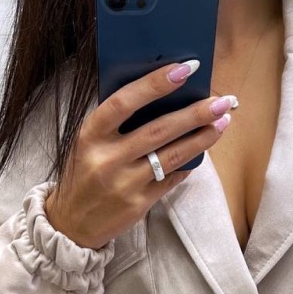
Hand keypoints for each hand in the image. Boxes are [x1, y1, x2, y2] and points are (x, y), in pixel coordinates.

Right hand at [46, 61, 235, 249]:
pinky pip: (171, 179)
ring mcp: (123, 184)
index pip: (125, 102)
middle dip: (195, 113)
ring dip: (202, 137)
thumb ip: (115, 123)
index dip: (155, 84)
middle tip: (223, 100)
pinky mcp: (137, 204)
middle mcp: (106, 159)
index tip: (185, 68)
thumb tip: (162, 95)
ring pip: (172, 155)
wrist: (70, 225)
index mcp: (90, 136)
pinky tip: (201, 150)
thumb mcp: (88, 144)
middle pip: (158, 130)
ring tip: (222, 122)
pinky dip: (188, 163)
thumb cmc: (83, 175)